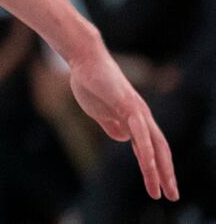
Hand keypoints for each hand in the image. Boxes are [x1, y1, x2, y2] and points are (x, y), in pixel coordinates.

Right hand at [66, 40, 178, 200]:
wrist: (84, 58)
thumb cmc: (89, 81)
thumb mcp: (99, 111)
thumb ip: (112, 124)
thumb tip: (124, 139)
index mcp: (135, 119)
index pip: (152, 148)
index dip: (156, 169)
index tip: (159, 189)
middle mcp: (142, 116)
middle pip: (161, 150)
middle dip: (167, 175)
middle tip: (172, 196)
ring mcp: (138, 111)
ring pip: (154, 146)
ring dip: (159, 170)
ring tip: (161, 189)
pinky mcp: (129, 106)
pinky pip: (141, 134)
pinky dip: (147, 151)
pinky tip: (150, 166)